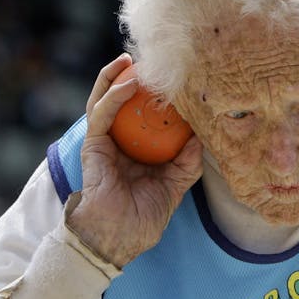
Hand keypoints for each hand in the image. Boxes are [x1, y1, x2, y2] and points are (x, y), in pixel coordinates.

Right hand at [66, 54, 203, 266]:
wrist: (120, 237)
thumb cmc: (145, 217)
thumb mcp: (176, 184)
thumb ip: (188, 161)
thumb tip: (204, 135)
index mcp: (137, 150)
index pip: (143, 115)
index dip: (153, 95)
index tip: (172, 77)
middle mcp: (119, 142)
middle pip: (121, 102)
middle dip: (131, 78)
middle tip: (149, 60)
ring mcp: (104, 142)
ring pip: (105, 100)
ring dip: (116, 77)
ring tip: (131, 60)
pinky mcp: (93, 145)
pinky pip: (101, 114)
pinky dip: (113, 96)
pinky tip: (128, 83)